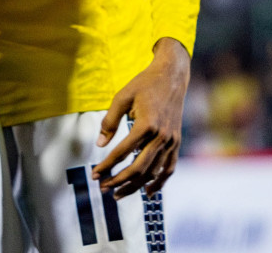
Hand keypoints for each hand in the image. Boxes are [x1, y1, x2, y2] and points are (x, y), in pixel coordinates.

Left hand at [94, 38, 190, 197]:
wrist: (172, 77)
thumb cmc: (144, 84)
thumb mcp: (122, 97)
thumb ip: (110, 121)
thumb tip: (100, 143)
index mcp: (146, 124)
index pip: (122, 152)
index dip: (107, 165)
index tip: (94, 174)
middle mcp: (162, 136)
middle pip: (139, 168)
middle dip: (119, 181)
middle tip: (103, 188)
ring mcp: (172, 142)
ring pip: (153, 172)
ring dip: (135, 186)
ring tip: (118, 194)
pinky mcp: (176, 143)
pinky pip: (169, 168)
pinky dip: (159, 182)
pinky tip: (148, 193)